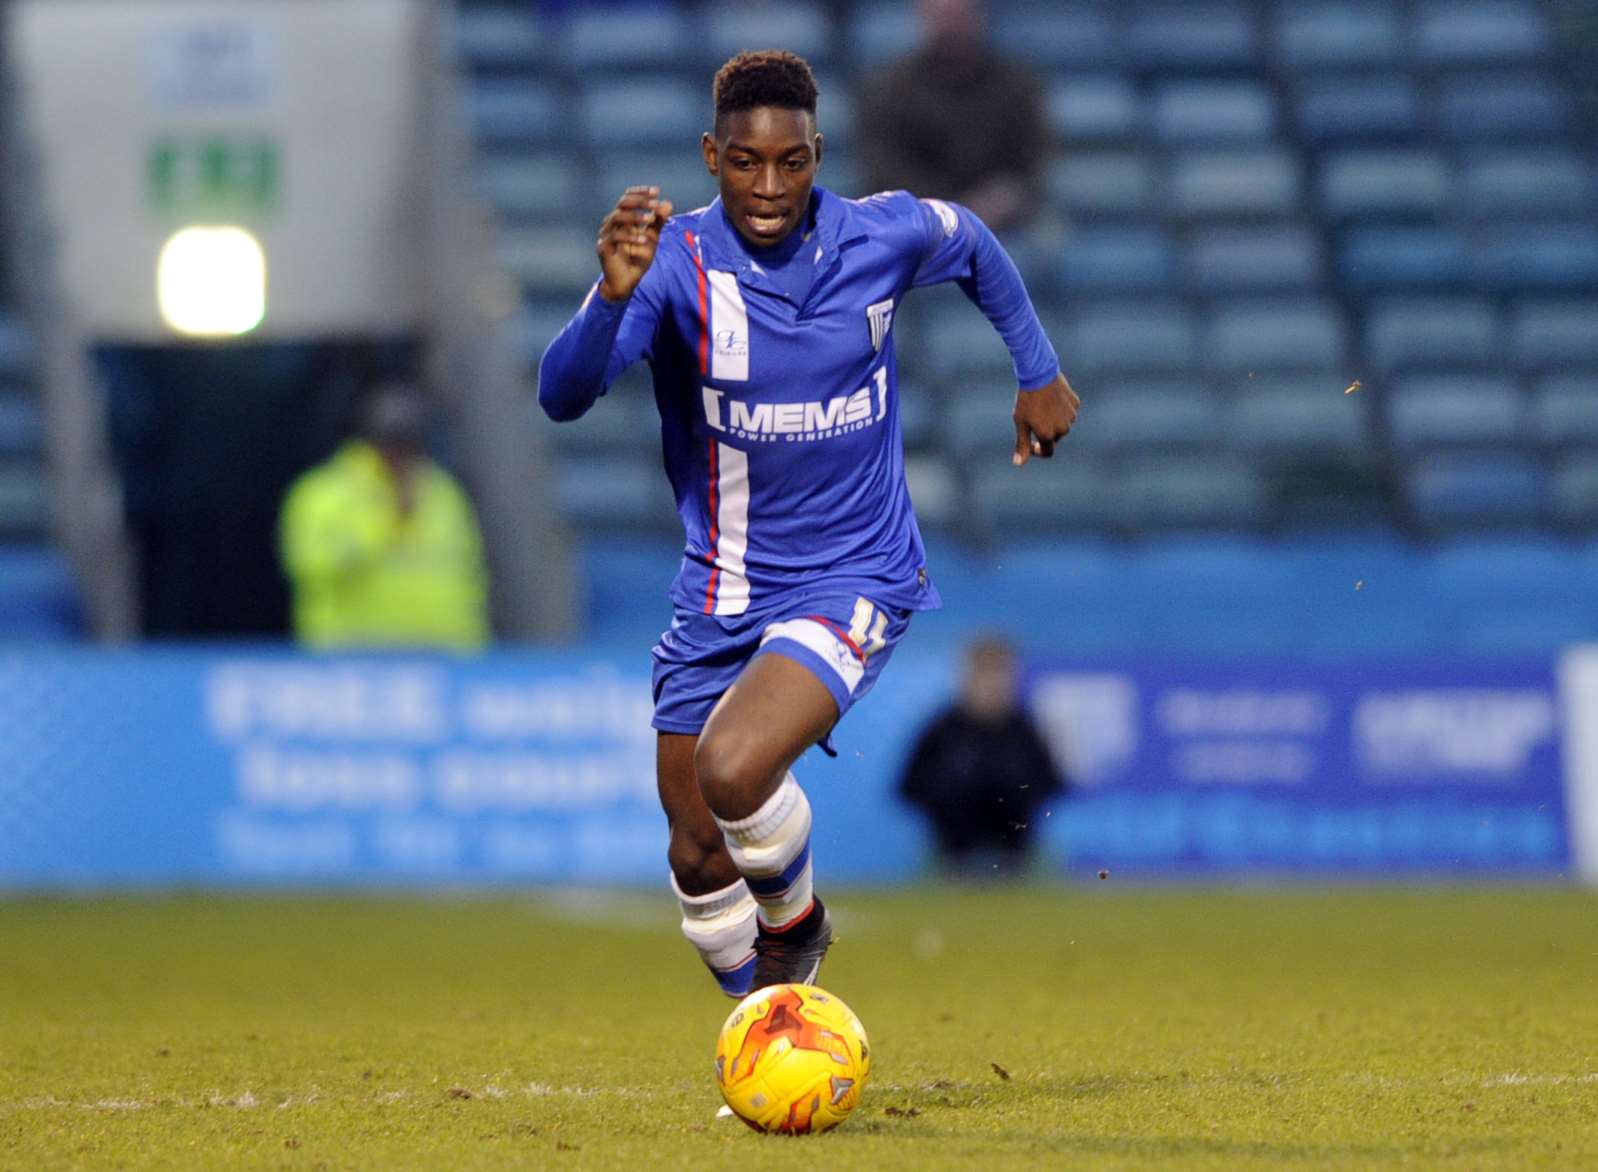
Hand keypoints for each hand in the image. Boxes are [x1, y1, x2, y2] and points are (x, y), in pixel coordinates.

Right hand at [596, 186, 673, 302]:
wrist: (626, 284)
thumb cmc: (636, 261)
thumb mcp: (651, 239)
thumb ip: (658, 222)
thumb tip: (668, 203)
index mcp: (622, 219)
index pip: (628, 198)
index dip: (640, 192)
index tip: (656, 191)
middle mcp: (611, 224)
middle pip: (622, 204)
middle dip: (640, 201)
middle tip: (655, 203)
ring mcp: (606, 235)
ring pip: (618, 217)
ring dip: (636, 216)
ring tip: (651, 219)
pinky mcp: (603, 248)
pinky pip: (616, 237)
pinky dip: (631, 236)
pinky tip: (644, 239)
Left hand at [1012, 373, 1078, 466]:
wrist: (1038, 373)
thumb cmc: (1026, 400)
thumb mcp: (1021, 423)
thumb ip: (1022, 444)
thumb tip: (1018, 464)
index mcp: (1048, 435)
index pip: (1047, 452)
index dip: (1037, 450)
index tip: (1030, 443)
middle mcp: (1063, 428)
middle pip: (1054, 437)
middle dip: (1044, 432)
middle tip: (1032, 418)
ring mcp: (1071, 416)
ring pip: (1062, 424)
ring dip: (1053, 420)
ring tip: (1041, 406)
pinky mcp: (1075, 403)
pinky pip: (1068, 411)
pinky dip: (1061, 408)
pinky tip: (1051, 398)